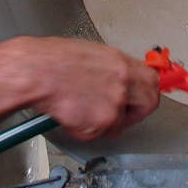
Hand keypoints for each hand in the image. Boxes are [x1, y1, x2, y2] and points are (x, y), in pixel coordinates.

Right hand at [0, 36, 159, 140]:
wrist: (36, 72)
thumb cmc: (53, 60)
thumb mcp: (91, 54)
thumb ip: (111, 69)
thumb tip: (120, 79)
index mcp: (120, 62)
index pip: (151, 80)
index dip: (147, 92)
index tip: (142, 98)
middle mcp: (123, 81)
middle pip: (148, 103)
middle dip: (136, 113)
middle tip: (120, 115)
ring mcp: (115, 102)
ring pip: (120, 122)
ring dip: (104, 122)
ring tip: (82, 110)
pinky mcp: (101, 121)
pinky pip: (99, 133)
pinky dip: (85, 129)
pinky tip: (71, 114)